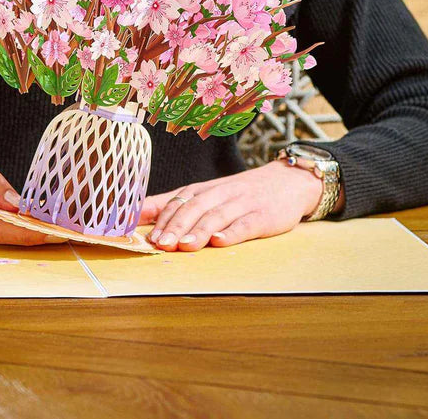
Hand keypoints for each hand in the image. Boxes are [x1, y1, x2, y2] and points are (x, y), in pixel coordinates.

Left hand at [139, 160, 323, 251]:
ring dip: (199, 231)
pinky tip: (220, 242)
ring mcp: (242, 203)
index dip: (161, 217)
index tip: (145, 234)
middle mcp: (220, 193)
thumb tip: (139, 214)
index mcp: (204, 190)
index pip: (177, 200)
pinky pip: (246, 223)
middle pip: (194, 208)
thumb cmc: (241, 193)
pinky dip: (232, 233)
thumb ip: (177, 204)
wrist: (288, 181)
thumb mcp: (209, 194)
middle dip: (175, 226)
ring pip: (216, 216)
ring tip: (183, 246)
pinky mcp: (263, 216)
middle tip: (160, 244)